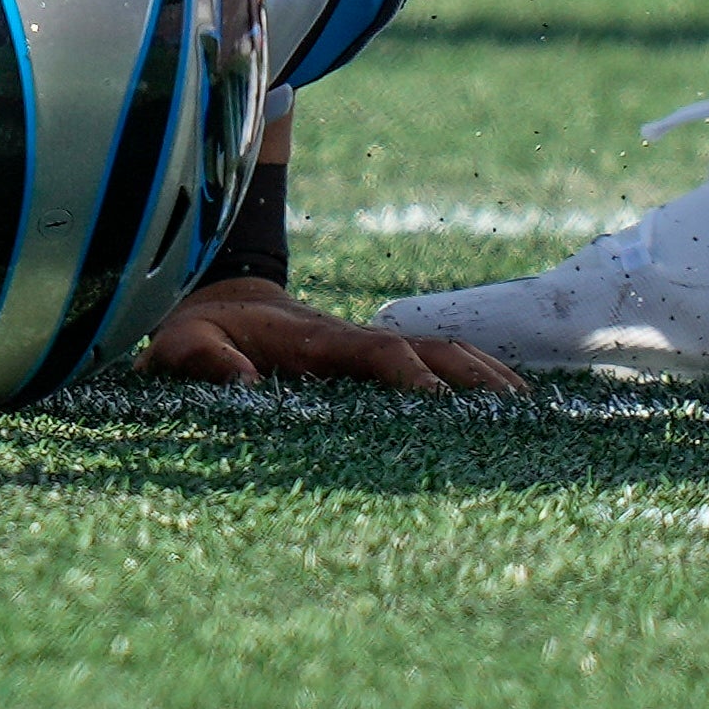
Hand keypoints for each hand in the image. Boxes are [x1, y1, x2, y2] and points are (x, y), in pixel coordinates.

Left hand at [144, 277, 524, 394]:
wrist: (208, 297)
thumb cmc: (192, 330)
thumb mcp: (178, 343)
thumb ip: (202, 360)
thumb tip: (246, 383)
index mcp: (309, 339)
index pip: (371, 350)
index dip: (406, 370)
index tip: (437, 398)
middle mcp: (349, 339)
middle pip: (425, 346)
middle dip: (470, 374)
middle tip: (515, 411)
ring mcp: (365, 346)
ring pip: (438, 348)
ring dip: (481, 374)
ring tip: (530, 412)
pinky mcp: (371, 358)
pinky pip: (430, 359)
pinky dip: (470, 375)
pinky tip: (504, 406)